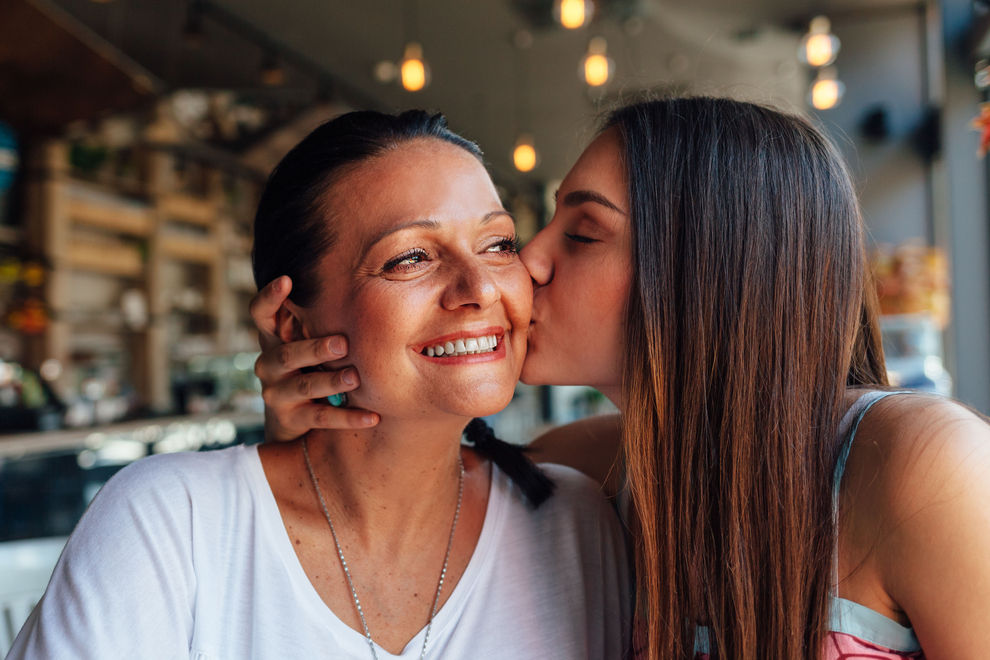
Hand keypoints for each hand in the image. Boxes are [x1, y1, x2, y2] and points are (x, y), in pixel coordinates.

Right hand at [249, 276, 378, 441]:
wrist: (291, 423)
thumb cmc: (308, 369)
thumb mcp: (307, 346)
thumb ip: (320, 324)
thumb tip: (365, 291)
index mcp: (273, 341)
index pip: (261, 315)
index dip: (269, 298)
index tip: (287, 279)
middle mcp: (269, 365)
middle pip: (287, 354)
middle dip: (315, 348)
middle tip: (343, 343)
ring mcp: (277, 394)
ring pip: (304, 386)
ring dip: (331, 382)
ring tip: (355, 378)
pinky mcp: (290, 420)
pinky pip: (322, 417)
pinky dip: (349, 417)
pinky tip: (373, 416)